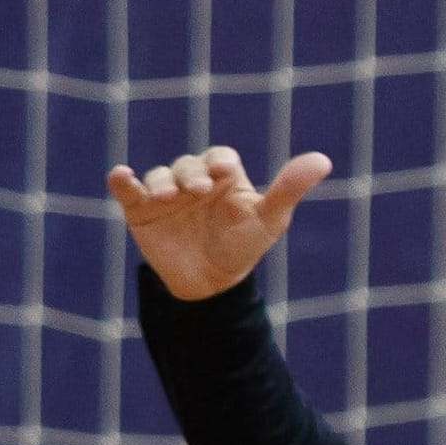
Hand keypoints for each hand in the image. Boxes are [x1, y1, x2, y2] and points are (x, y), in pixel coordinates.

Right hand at [106, 146, 332, 301]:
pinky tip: (121, 177)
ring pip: (160, 176)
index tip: (221, 172)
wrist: (209, 286)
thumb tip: (324, 160)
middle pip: (188, 165)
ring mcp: (166, 193)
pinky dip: (122, 182)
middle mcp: (193, 178)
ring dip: (161, 181)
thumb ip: (289, 188)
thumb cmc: (242, 247)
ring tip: (166, 197)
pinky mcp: (141, 209)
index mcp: (223, 175)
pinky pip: (128, 190)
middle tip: (197, 190)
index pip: (220, 157)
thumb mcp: (269, 219)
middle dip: (191, 174)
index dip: (219, 161)